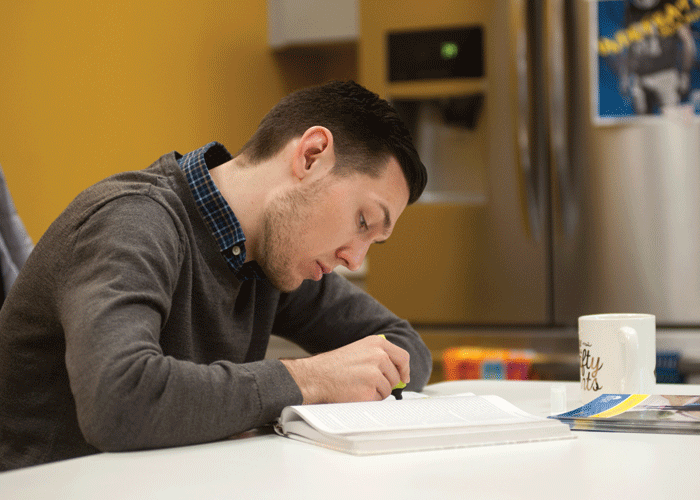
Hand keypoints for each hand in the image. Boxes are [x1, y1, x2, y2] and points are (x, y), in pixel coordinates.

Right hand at [280, 336, 409, 403]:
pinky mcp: (370, 390)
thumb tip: (398, 372)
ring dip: (376, 392)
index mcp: (376, 343)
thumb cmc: (333, 365)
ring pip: (387, 390)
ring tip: (357, 385)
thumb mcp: (359, 350)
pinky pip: (378, 400)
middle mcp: (378, 356)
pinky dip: (369, 400)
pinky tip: (355, 392)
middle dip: (385, 383)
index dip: (404, 370)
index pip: (403, 357)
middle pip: (396, 376)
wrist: (316, 376)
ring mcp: (375, 373)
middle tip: (366, 382)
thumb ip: (379, 356)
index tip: (403, 377)